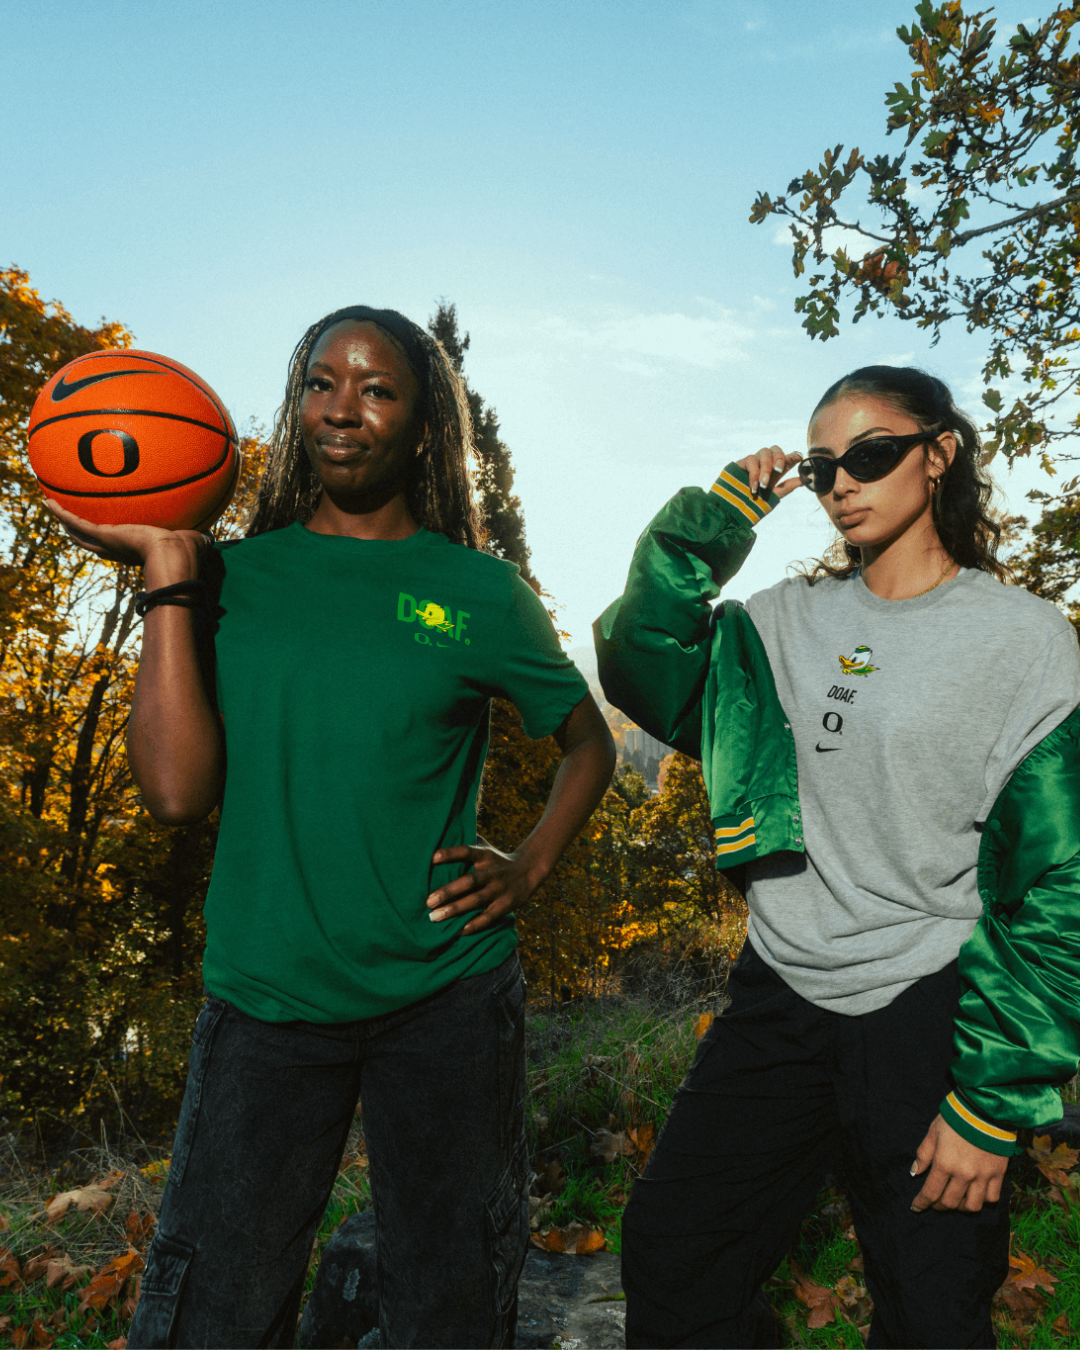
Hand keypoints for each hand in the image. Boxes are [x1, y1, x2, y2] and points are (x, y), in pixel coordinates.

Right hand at [42, 498, 212, 578]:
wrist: (175, 557)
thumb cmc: (189, 551)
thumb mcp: (194, 536)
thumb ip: (198, 533)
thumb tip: (213, 531)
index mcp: (137, 550)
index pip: (120, 545)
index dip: (111, 539)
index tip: (107, 532)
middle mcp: (120, 549)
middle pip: (94, 542)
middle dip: (82, 532)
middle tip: (70, 520)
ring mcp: (110, 543)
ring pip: (80, 533)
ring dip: (65, 520)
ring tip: (51, 506)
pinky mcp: (104, 535)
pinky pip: (76, 521)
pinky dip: (61, 512)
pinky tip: (47, 500)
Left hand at [426, 842, 540, 935]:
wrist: (530, 870)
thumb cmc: (497, 860)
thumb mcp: (486, 848)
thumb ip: (467, 844)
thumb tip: (442, 835)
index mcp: (485, 856)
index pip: (466, 851)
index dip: (450, 854)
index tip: (432, 858)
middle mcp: (492, 872)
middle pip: (469, 881)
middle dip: (447, 892)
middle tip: (428, 901)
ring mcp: (500, 889)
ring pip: (476, 900)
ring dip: (455, 909)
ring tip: (434, 917)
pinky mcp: (507, 904)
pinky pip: (489, 916)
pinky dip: (475, 924)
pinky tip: (459, 931)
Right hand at [736, 446, 803, 499]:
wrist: (734, 511)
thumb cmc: (755, 504)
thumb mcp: (775, 495)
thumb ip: (788, 487)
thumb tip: (804, 480)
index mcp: (776, 471)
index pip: (787, 458)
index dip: (794, 455)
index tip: (799, 458)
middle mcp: (766, 464)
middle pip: (776, 449)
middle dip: (779, 458)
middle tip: (779, 470)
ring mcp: (754, 462)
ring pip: (764, 452)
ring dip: (766, 468)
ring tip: (763, 484)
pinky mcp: (742, 463)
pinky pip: (751, 460)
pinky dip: (754, 473)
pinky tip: (754, 487)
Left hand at [910, 1114, 1008, 1213]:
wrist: (984, 1109)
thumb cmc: (955, 1119)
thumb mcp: (933, 1132)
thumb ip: (924, 1154)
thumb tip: (914, 1172)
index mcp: (944, 1163)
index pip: (931, 1192)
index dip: (922, 1203)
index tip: (916, 1207)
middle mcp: (963, 1174)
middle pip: (950, 1203)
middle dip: (938, 1206)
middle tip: (934, 1203)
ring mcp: (982, 1176)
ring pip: (972, 1206)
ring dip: (961, 1207)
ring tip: (955, 1201)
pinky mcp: (998, 1174)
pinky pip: (992, 1198)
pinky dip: (983, 1201)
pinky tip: (976, 1195)